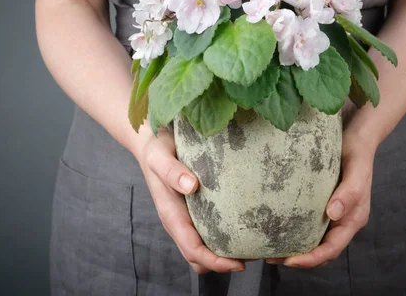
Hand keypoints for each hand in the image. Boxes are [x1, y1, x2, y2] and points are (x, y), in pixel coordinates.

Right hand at [133, 124, 244, 273]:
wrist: (151, 141)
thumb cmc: (156, 149)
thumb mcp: (160, 156)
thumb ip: (172, 171)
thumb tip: (191, 186)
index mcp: (171, 215)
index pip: (193, 250)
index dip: (215, 261)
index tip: (239, 263)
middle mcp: (179, 221)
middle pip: (199, 258)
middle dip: (223, 264)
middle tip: (253, 255)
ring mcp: (187, 217)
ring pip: (204, 248)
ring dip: (224, 253)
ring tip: (252, 245)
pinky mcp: (194, 208)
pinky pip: (208, 232)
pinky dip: (224, 237)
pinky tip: (243, 226)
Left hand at [266, 130, 374, 267]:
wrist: (356, 138)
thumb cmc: (357, 154)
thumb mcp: (356, 172)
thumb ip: (348, 193)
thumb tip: (332, 213)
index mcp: (353, 219)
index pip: (332, 248)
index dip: (312, 259)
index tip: (290, 261)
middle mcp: (343, 220)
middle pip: (321, 250)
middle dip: (299, 259)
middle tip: (272, 258)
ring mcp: (333, 214)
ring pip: (314, 239)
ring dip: (295, 248)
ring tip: (270, 249)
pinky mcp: (322, 204)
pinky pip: (308, 223)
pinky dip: (294, 230)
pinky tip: (277, 227)